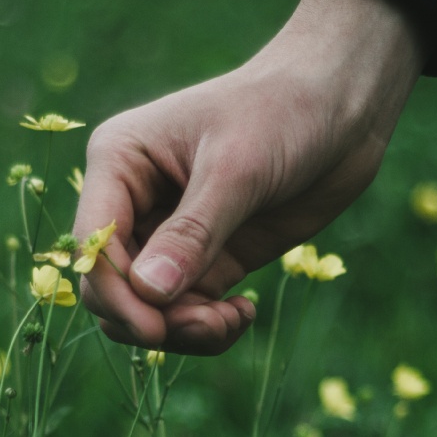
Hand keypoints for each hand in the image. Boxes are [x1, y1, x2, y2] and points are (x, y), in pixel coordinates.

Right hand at [73, 0, 423, 354]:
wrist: (343, 105)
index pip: (93, 244)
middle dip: (151, 319)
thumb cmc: (283, 112)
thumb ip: (192, 234)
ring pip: (147, 309)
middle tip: (209, 324)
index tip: (158, 329)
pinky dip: (209, 327)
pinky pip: (186, 312)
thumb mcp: (235, 170)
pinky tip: (243, 314)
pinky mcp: (209, 258)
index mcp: (120, 163)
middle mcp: (134, 201)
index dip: (116, 295)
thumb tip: (147, 294)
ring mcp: (170, 234)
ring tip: (232, 321)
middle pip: (111, 288)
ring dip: (183, 330)